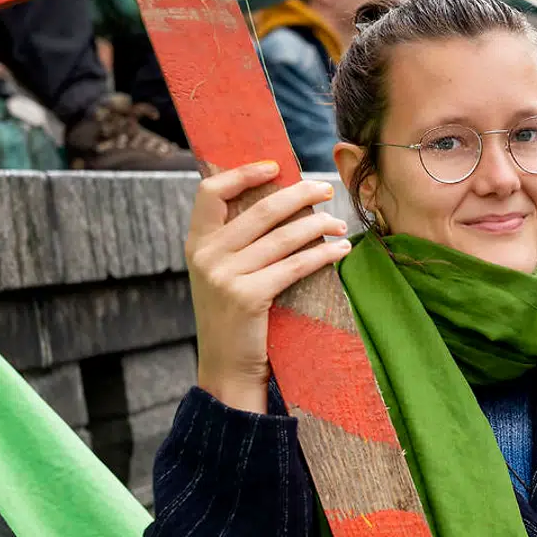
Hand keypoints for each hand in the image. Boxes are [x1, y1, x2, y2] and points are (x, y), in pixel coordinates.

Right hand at [186, 161, 351, 412]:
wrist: (226, 368)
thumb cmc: (234, 318)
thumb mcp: (222, 274)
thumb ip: (236, 242)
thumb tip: (279, 201)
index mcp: (196, 244)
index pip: (210, 192)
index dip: (243, 173)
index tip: (276, 167)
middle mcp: (206, 256)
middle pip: (259, 209)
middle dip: (299, 195)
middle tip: (326, 189)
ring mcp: (224, 276)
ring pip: (282, 237)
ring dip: (318, 225)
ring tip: (339, 223)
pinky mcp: (247, 297)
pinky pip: (294, 266)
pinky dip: (322, 255)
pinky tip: (340, 250)